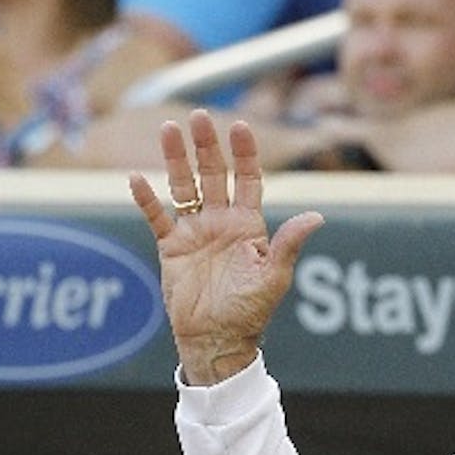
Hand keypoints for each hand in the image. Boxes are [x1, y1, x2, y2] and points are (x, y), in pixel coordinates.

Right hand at [129, 110, 323, 384]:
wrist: (218, 338)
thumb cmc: (251, 310)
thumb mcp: (274, 277)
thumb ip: (289, 244)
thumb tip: (317, 217)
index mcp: (250, 224)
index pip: (248, 179)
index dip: (245, 153)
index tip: (241, 125)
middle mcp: (222, 221)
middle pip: (214, 173)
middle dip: (208, 145)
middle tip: (199, 116)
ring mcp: (195, 231)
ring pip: (184, 186)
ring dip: (176, 159)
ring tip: (169, 129)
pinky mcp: (171, 247)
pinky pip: (157, 217)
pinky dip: (146, 199)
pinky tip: (136, 178)